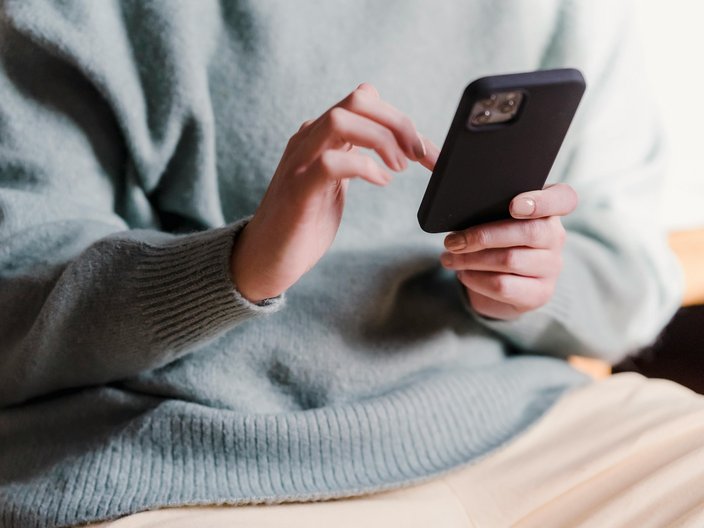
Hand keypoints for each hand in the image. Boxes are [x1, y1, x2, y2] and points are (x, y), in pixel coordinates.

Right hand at [231, 83, 437, 301]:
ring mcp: (300, 163)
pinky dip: (364, 167)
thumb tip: (391, 141)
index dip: (401, 119)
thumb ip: (355, 157)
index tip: (425, 151)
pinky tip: (380, 182)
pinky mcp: (298, 191)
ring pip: (342, 120)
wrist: (264, 259)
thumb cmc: (304, 223)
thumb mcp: (335, 182)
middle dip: (398, 123)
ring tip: (399, 169)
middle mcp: (308, 140)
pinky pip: (331, 162)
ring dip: (382, 140)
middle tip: (419, 155)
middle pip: (358, 100)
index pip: (365, 100)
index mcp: (320, 136)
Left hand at [440, 184, 577, 319]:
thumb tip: (431, 162)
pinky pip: (503, 285)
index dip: (542, 200)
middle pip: (527, 231)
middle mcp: (556, 237)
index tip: (515, 205)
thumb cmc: (493, 240)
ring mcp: (551, 267)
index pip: (564, 198)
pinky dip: (475, 278)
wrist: (505, 286)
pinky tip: (463, 273)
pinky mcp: (539, 294)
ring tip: (448, 256)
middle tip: (451, 240)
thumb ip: (470, 190)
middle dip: (482, 235)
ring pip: (510, 260)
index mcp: (548, 209)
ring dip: (471, 259)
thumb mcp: (487, 214)